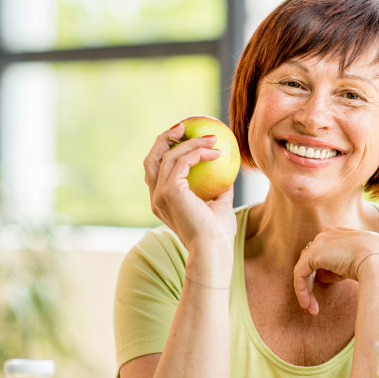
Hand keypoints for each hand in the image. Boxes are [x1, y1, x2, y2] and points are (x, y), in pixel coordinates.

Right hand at [143, 122, 236, 253]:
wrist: (213, 251)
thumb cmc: (218, 234)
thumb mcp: (219, 205)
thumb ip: (219, 188)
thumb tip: (227, 169)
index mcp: (162, 202)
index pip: (156, 171)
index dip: (165, 150)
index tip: (184, 137)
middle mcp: (156, 197)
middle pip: (152, 159)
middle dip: (164, 138)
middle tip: (184, 127)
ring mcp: (160, 194)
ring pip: (168, 156)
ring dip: (190, 142)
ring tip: (211, 137)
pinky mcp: (170, 191)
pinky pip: (183, 161)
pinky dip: (199, 152)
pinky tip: (216, 151)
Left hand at [292, 228, 378, 315]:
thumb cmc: (376, 264)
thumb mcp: (356, 263)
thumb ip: (339, 267)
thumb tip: (323, 277)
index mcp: (338, 233)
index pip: (322, 254)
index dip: (321, 274)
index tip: (324, 293)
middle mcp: (327, 234)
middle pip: (310, 261)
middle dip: (310, 284)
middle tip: (312, 306)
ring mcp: (319, 242)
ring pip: (304, 269)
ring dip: (306, 292)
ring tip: (312, 311)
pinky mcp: (313, 254)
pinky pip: (300, 274)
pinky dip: (302, 291)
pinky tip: (308, 305)